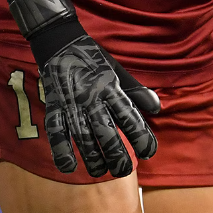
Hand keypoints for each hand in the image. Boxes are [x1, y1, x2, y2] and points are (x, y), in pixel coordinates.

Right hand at [7, 0, 158, 177]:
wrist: (60, 41)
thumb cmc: (93, 58)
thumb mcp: (118, 71)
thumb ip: (137, 91)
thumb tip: (158, 108)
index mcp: (110, 86)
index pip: (129, 115)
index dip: (141, 135)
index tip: (149, 151)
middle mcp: (92, 96)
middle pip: (106, 132)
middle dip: (117, 154)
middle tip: (125, 170)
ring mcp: (71, 102)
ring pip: (83, 136)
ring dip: (93, 157)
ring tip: (102, 172)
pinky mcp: (54, 105)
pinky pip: (56, 132)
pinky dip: (61, 151)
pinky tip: (69, 167)